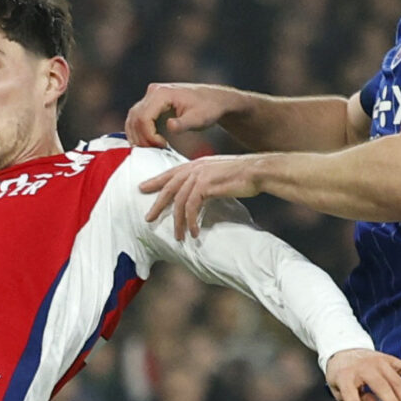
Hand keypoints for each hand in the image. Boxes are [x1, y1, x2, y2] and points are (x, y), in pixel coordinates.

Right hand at [126, 81, 247, 149]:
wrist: (215, 100)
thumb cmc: (209, 108)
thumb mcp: (198, 119)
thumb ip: (183, 124)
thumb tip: (169, 126)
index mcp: (162, 93)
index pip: (144, 117)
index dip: (149, 136)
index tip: (162, 147)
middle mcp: (153, 91)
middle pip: (135, 118)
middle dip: (142, 138)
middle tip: (155, 151)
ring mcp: (151, 95)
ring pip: (133, 118)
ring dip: (138, 136)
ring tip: (152, 148)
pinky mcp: (152, 102)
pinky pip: (138, 117)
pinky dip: (140, 131)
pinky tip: (150, 142)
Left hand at [139, 154, 263, 241]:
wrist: (258, 171)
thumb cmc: (243, 174)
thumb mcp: (219, 174)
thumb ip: (206, 180)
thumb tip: (199, 194)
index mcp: (197, 163)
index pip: (171, 173)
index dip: (155, 180)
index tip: (142, 188)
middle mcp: (195, 167)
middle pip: (169, 188)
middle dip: (157, 204)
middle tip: (148, 218)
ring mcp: (199, 175)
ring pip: (179, 202)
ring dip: (178, 222)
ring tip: (179, 237)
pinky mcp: (206, 185)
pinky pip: (191, 207)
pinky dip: (191, 221)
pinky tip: (194, 232)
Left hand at [324, 349, 400, 400]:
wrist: (346, 352)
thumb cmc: (343, 376)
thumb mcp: (338, 389)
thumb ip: (351, 400)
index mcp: (346, 376)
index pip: (349, 391)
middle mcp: (365, 367)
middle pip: (381, 386)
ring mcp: (381, 362)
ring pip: (398, 381)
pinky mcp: (392, 360)